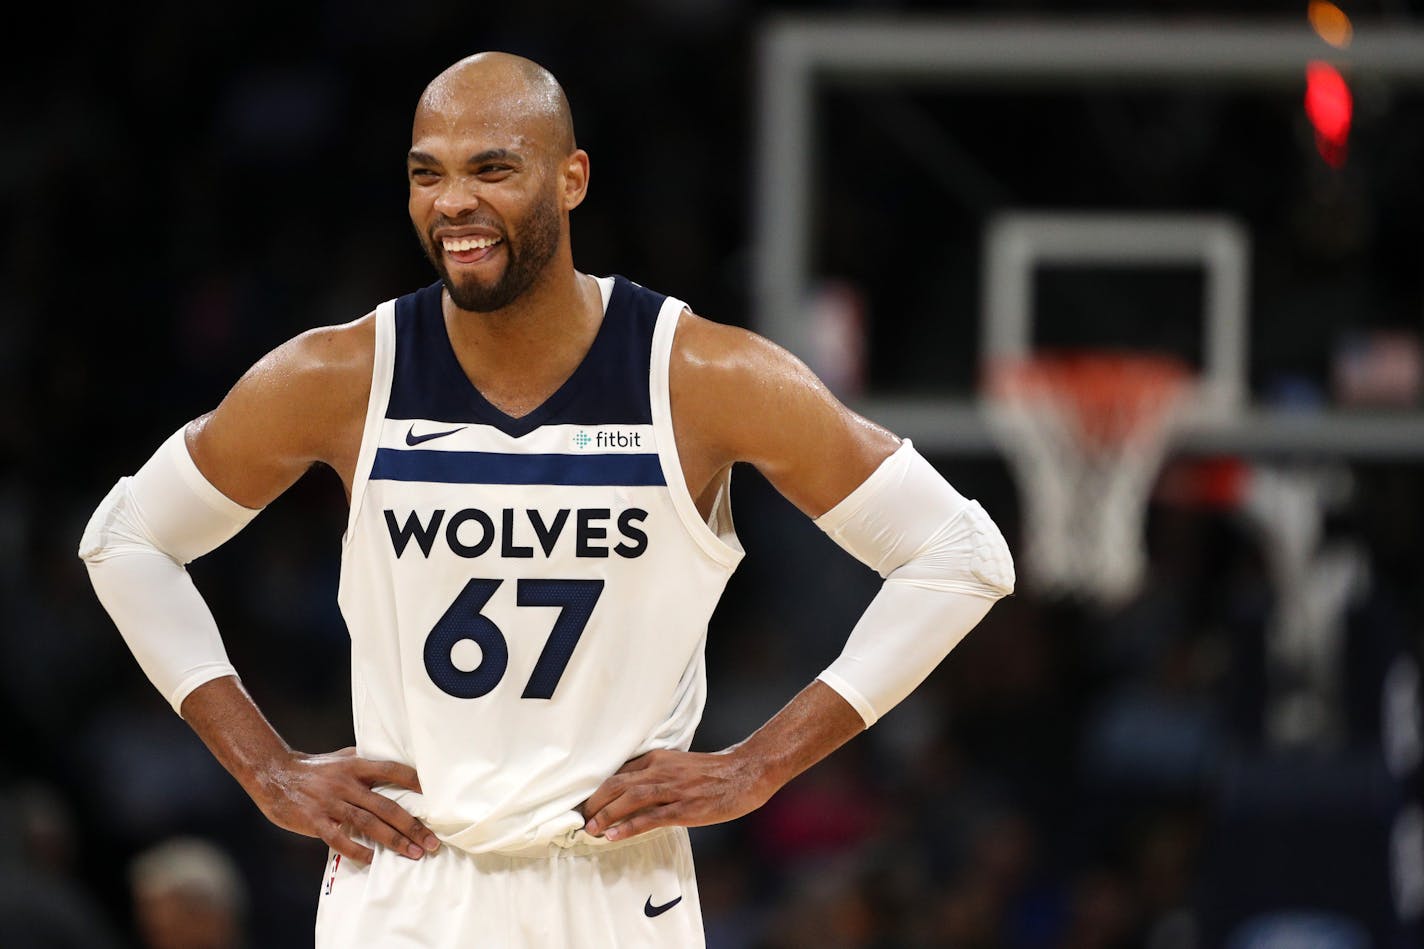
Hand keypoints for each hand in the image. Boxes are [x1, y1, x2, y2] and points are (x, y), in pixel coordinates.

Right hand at [255, 747, 439, 864]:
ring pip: (368, 824)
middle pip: (386, 805)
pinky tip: (373, 860)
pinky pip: (339, 839)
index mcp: (356, 765)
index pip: (392, 771)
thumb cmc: (314, 768)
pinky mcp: (315, 821)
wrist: (273, 774)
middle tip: (432, 842)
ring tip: (413, 853)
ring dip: (393, 841)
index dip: (414, 782)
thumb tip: (396, 762)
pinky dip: (357, 851)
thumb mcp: (342, 757)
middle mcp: (346, 784)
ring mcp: (331, 803)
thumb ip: (366, 761)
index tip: (436, 796)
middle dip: (412, 825)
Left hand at [580, 748, 773, 841]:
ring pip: (629, 799)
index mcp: (658, 758)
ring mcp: (673, 789)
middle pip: (616, 784)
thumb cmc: (712, 772)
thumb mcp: (679, 764)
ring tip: (590, 829)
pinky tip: (614, 836)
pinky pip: (651, 818)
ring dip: (605, 815)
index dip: (598, 789)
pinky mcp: (685, 808)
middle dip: (594, 802)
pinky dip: (629, 826)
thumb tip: (630, 790)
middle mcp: (661, 770)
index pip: (618, 772)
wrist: (745, 772)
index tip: (584, 804)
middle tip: (581, 819)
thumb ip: (655, 773)